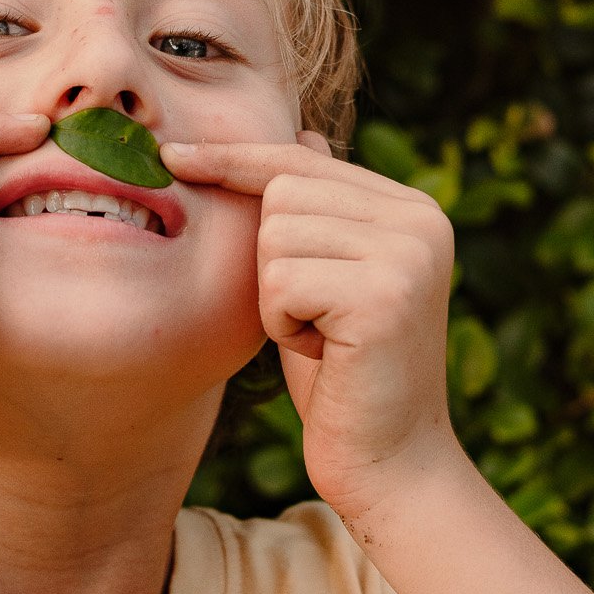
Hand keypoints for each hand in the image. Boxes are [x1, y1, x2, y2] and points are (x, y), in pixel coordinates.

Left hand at [157, 133, 462, 518]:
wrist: (389, 462)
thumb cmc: (344, 373)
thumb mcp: (327, 277)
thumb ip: (321, 211)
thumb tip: (301, 131)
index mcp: (410, 208)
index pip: (303, 160)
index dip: (234, 159)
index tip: (173, 155)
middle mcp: (421, 219)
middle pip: (282, 192)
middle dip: (271, 261)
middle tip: (314, 316)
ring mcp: (408, 254)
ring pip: (276, 237)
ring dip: (276, 297)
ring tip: (322, 335)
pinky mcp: (385, 294)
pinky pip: (282, 282)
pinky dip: (283, 325)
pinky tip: (325, 353)